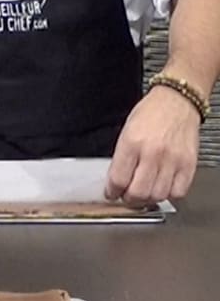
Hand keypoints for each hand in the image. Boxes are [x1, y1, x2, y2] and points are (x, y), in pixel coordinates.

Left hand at [105, 86, 199, 205]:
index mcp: (131, 143)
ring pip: (157, 195)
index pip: (118, 179)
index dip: (112, 192)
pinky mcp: (188, 164)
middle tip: (127, 196)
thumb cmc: (150, 114)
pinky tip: (162, 187)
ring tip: (144, 192)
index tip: (112, 194)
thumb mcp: (125, 132)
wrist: (176, 101)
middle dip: (128, 199)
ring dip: (147, 199)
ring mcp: (172, 159)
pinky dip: (168, 194)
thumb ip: (121, 159)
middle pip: (137, 193)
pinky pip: (178, 192)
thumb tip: (115, 182)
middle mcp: (152, 152)